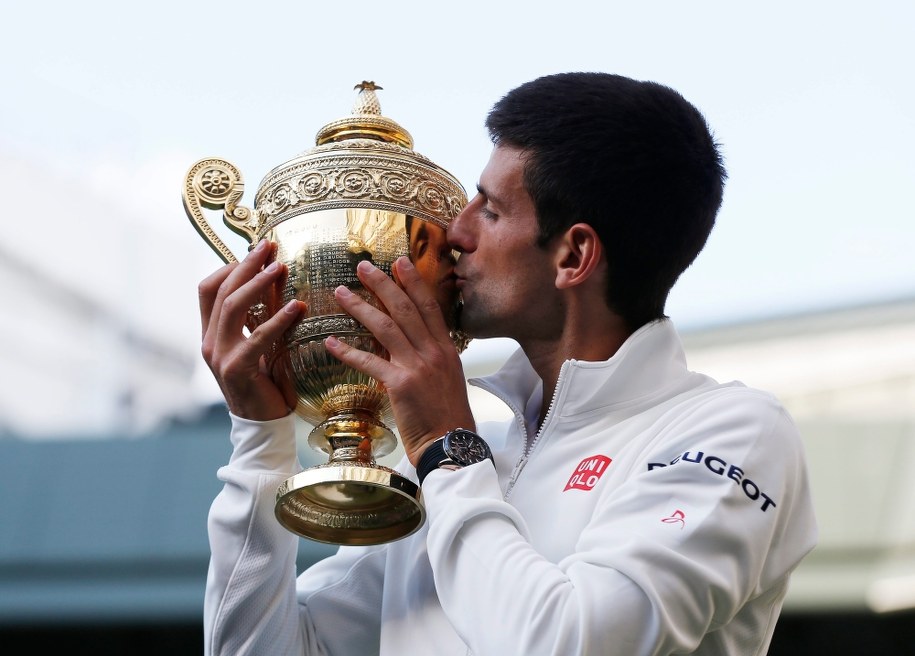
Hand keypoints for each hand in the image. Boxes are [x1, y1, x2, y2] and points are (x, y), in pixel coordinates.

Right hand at [198, 239, 304, 420]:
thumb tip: (279, 281)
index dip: (230, 266)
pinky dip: (277, 319)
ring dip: (258, 284)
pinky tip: (296, 306)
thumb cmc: (267, 382)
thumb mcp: (263, 344)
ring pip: (233, 308)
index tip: (258, 250)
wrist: (263, 425)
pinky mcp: (237, 370)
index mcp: (212, 333)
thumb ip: (262, 317)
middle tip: (270, 246)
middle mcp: (210, 341)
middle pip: (222, 291)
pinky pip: (257, 337)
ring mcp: (220, 356)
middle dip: (247, 265)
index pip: (209, 289)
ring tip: (281, 267)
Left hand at [325, 257, 475, 465]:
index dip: (413, 282)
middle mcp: (433, 353)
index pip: (428, 306)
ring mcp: (417, 367)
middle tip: (363, 266)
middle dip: (383, 284)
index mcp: (445, 349)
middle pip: (404, 309)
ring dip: (360, 307)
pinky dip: (348, 351)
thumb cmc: (447, 416)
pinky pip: (369, 362)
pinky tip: (331, 342)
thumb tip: (410, 343)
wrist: (451, 444)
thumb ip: (430, 357)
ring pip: (385, 328)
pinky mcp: (399, 385)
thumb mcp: (447, 379)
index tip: (400, 262)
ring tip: (340, 292)